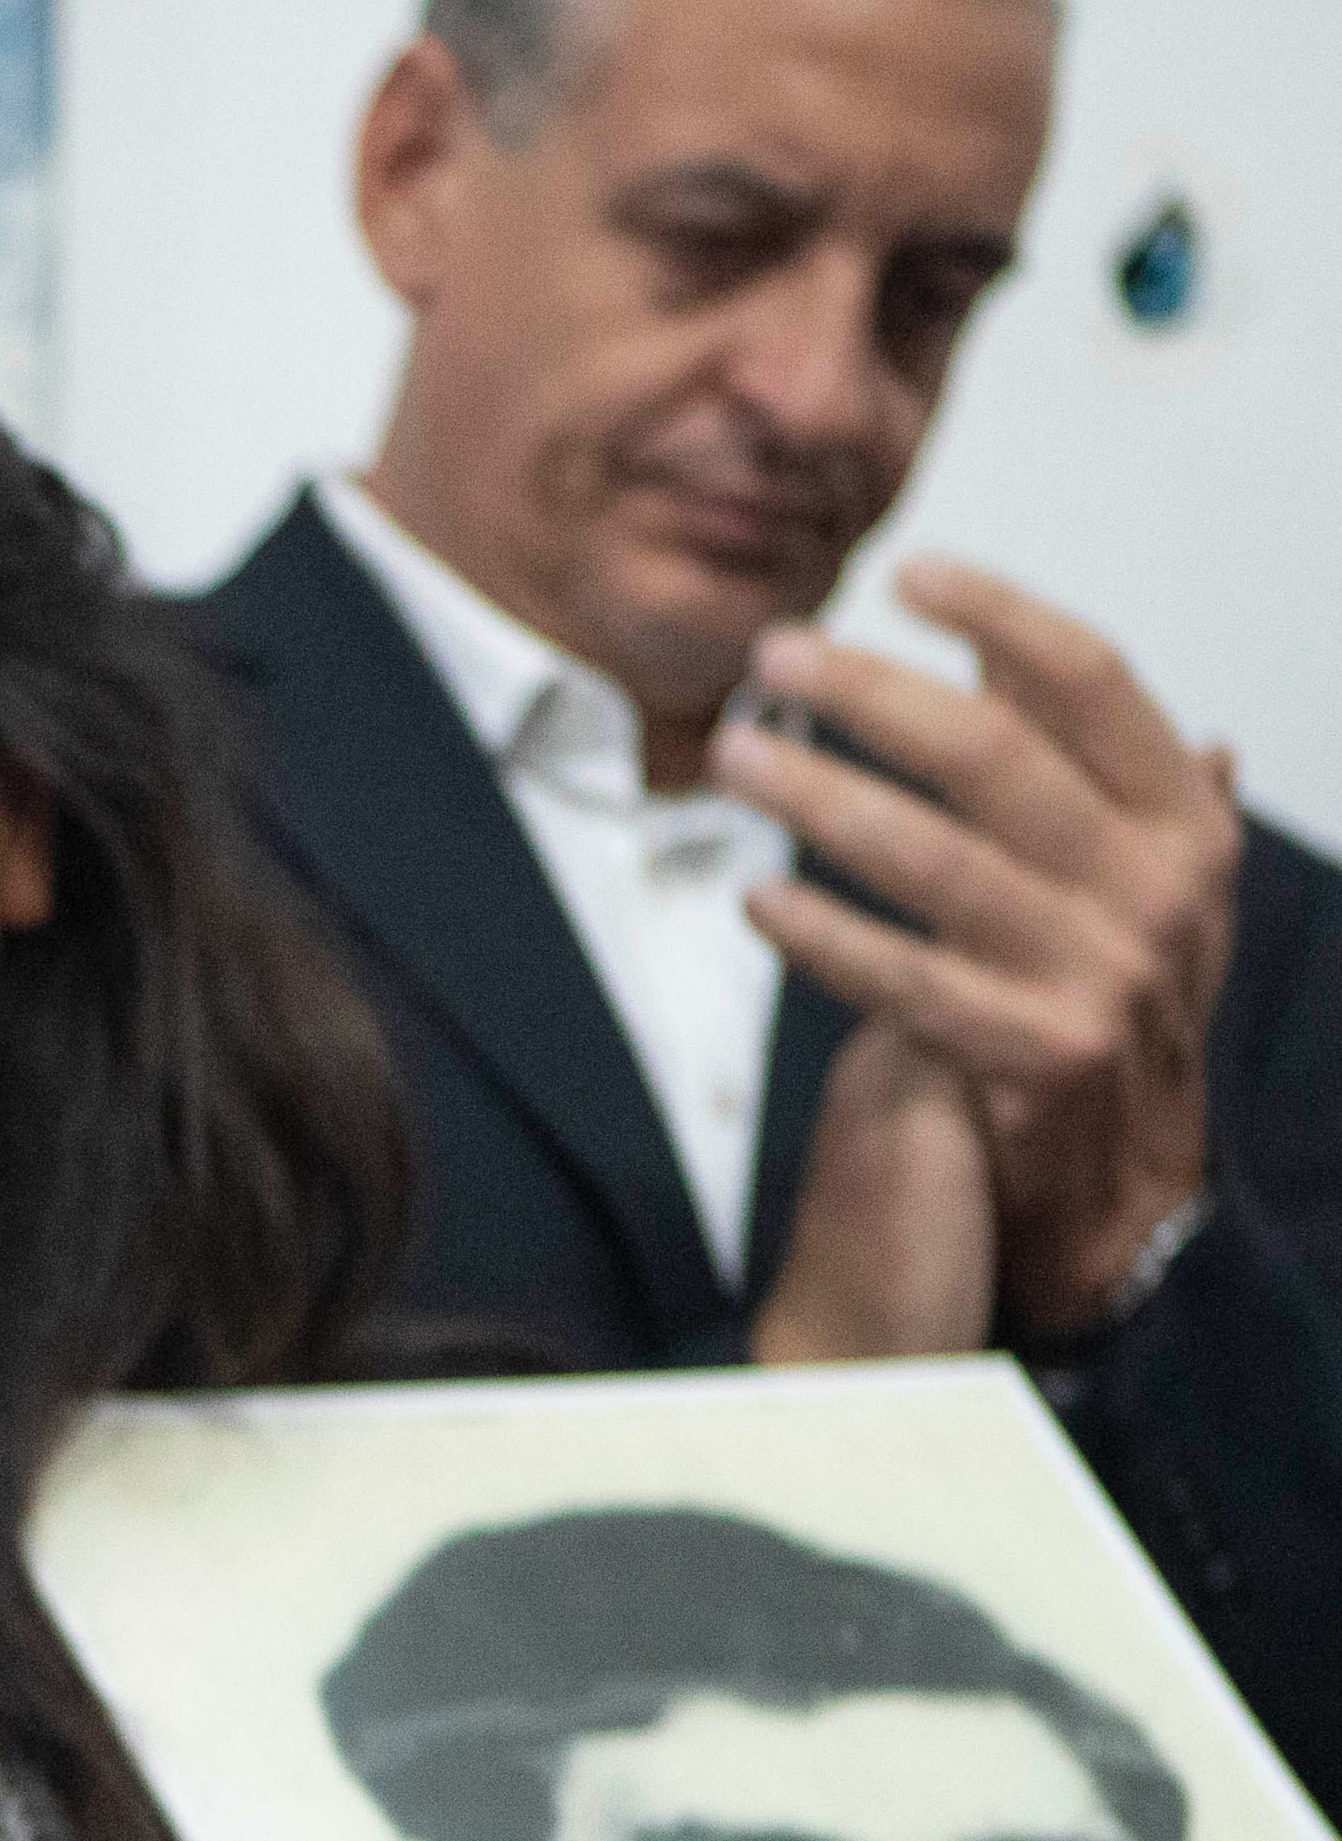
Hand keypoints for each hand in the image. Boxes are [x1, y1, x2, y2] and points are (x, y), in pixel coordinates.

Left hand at [718, 565, 1242, 1339]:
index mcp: (1185, 818)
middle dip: (870, 694)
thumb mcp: (1137, 877)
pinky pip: (900, 979)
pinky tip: (755, 898)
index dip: (996, 614)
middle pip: (993, 750)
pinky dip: (820, 936)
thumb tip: (1004, 659)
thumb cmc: (1114, 1006)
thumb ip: (1081, 772)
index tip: (905, 573)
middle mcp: (1156, 885)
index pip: (1090, 678)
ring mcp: (1097, 971)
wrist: (1129, 1185)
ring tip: (736, 758)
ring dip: (819, 796)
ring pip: (932, 856)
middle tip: (773, 657)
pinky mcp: (1032, 1055)